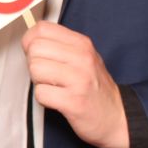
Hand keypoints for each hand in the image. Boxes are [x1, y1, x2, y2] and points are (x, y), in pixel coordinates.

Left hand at [22, 21, 128, 147]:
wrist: (117, 117)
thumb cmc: (95, 87)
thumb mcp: (83, 57)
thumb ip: (59, 45)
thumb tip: (29, 40)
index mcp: (82, 43)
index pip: (42, 29)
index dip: (31, 41)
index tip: (37, 54)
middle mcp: (82, 58)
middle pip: (35, 49)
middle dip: (34, 63)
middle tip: (47, 75)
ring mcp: (79, 80)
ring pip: (35, 69)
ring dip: (38, 82)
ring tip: (54, 87)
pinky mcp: (74, 102)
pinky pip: (41, 93)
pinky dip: (43, 99)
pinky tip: (57, 99)